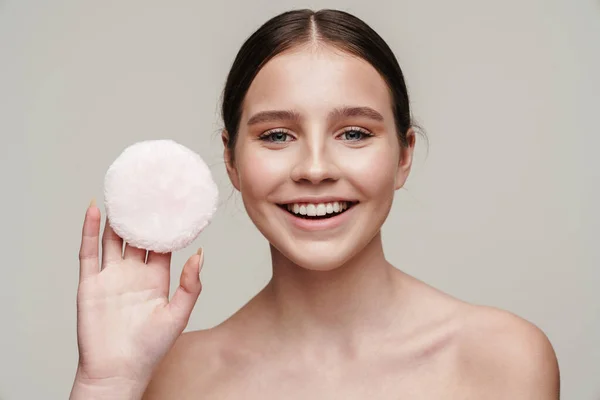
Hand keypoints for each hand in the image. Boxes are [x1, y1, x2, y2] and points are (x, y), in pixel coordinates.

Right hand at [71, 200, 202, 397]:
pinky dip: (89, 230)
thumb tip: (200, 253)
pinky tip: (93, 209)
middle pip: (137, 236)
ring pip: (112, 239)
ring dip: (116, 217)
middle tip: (146, 188)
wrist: (117, 370)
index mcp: (156, 279)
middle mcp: (133, 273)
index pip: (162, 244)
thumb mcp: (178, 314)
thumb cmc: (150, 348)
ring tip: (121, 191)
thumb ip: (191, 284)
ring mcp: (111, 276)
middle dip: (141, 214)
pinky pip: (88, 252)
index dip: (166, 224)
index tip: (173, 202)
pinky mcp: (90, 283)